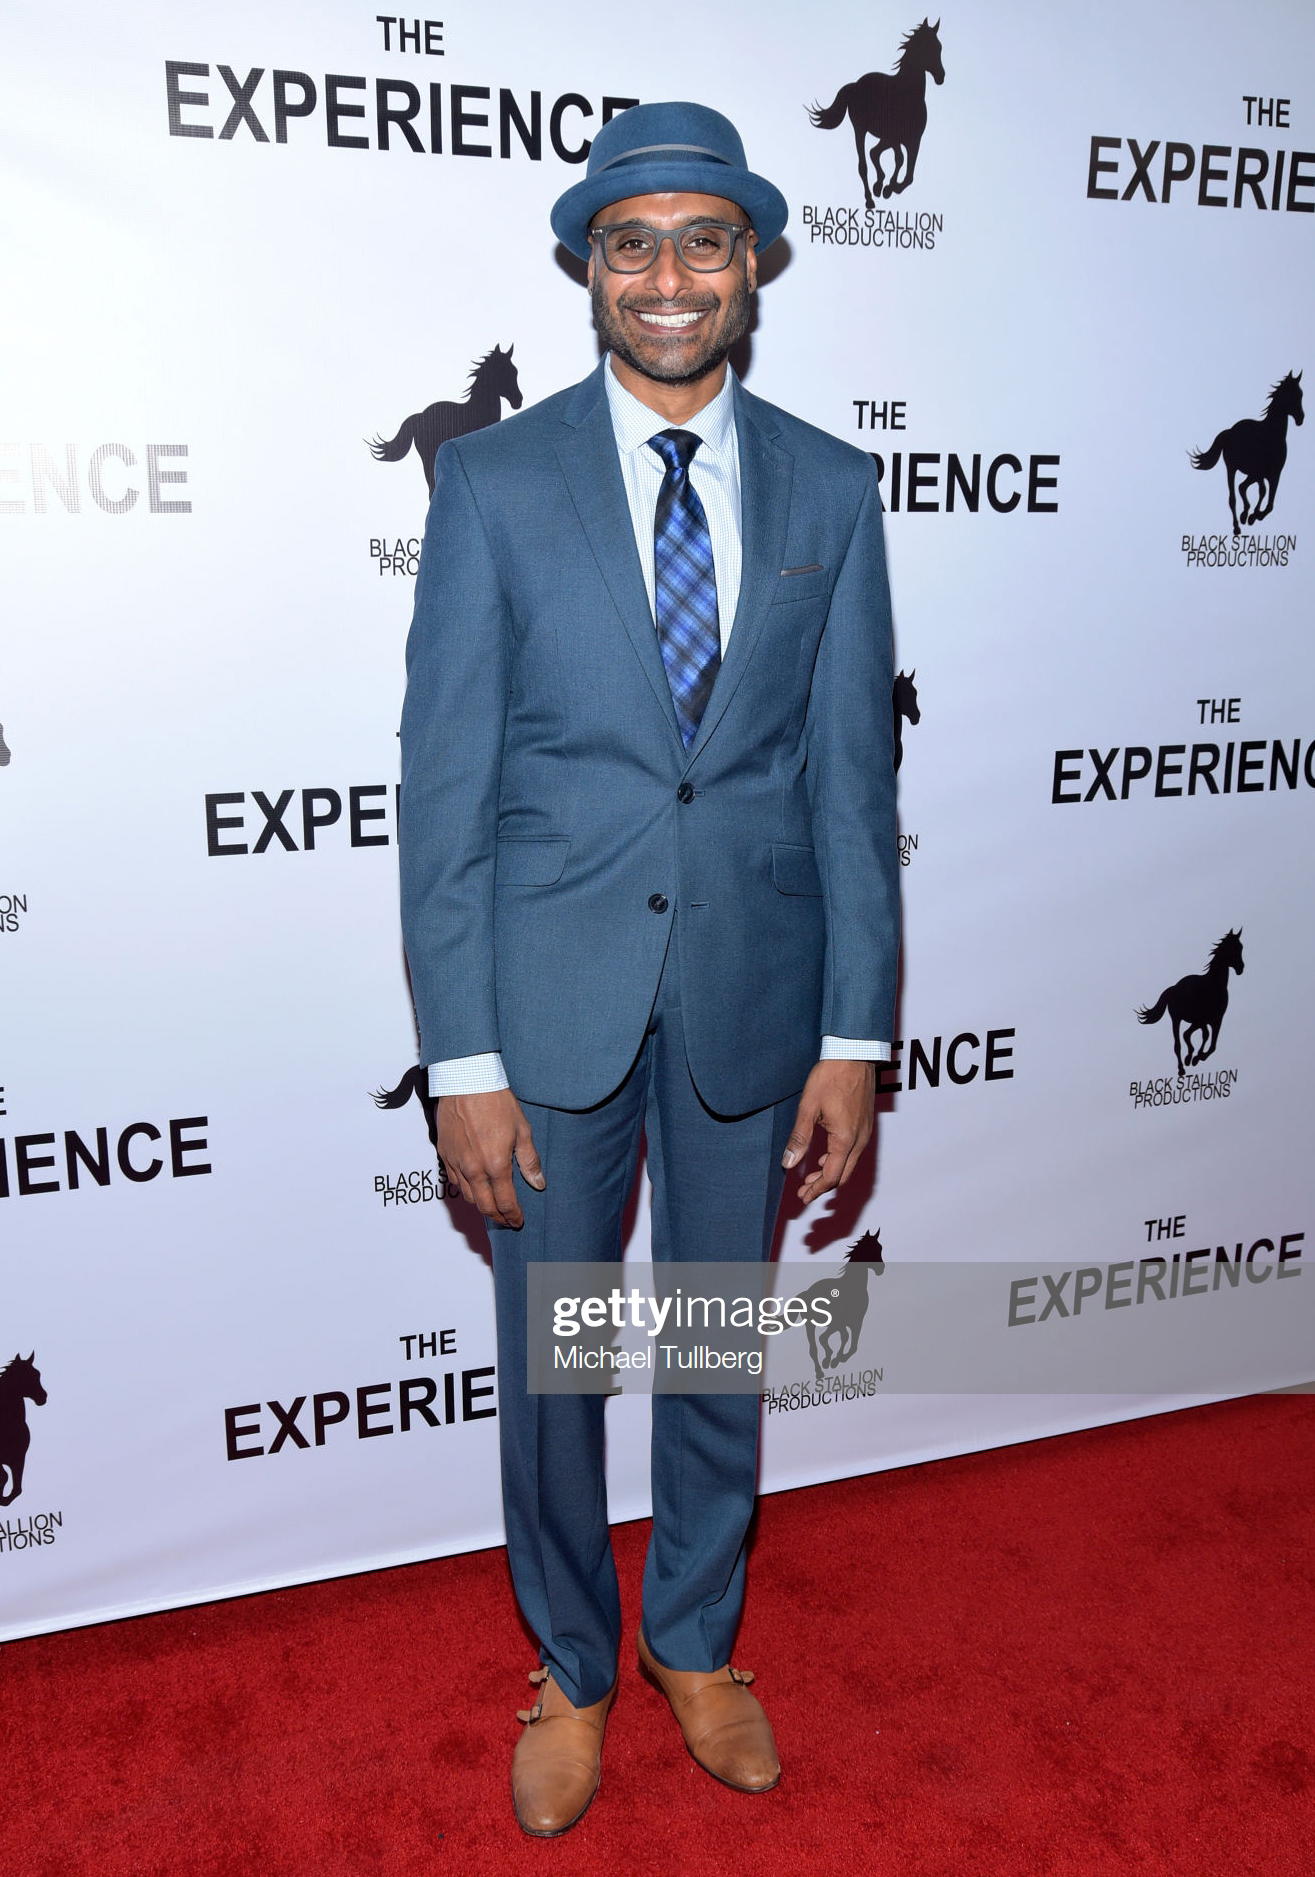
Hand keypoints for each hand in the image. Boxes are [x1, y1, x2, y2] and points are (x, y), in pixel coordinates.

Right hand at [437, 1089, 544, 1228]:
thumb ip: (529, 1160)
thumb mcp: (522, 1129)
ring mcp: (456, 1162)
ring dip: (480, 1204)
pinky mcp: (444, 1153)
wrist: (466, 1081)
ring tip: (491, 1205)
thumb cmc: (496, 1101)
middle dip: (497, 1217)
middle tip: (506, 1220)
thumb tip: (538, 1183)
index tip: (518, 1221)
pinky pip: (454, 1179)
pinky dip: (465, 1188)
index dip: (513, 1215)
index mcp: (496, 1165)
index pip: (505, 1202)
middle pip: (484, 1206)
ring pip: (467, 1195)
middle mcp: (473, 1168)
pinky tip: (473, 1185)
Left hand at [782, 1061, 875, 1204]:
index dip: (816, 1189)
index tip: (803, 1196)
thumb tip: (789, 1163)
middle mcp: (859, 1140)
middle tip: (805, 1191)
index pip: (831, 1176)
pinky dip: (839, 1160)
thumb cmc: (831, 1076)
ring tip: (812, 1175)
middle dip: (823, 1186)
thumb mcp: (808, 1107)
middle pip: (843, 1175)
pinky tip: (825, 1156)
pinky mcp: (866, 1124)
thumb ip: (799, 1138)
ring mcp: (865, 1132)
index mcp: (845, 1139)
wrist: (854, 1055)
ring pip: (849, 1164)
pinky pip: (854, 1151)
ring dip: (831, 1173)